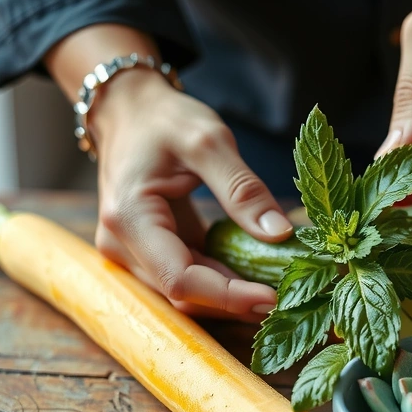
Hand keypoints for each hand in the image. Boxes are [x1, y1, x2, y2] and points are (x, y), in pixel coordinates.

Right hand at [88, 69, 294, 319]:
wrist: (127, 110)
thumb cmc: (163, 119)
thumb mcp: (208, 141)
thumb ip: (243, 189)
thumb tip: (280, 234)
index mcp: (129, 218)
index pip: (180, 278)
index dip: (228, 296)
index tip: (273, 297)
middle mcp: (121, 246)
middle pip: (182, 294)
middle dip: (235, 302)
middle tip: (290, 296)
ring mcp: (131, 253)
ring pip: (186, 293)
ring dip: (231, 296)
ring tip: (281, 288)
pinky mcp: (148, 252)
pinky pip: (188, 276)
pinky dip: (222, 280)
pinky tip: (257, 275)